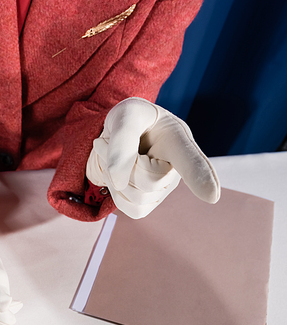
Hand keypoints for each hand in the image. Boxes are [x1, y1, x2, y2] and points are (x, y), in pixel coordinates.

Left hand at [86, 97, 219, 218]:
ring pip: (135, 197)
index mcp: (179, 139)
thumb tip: (120, 182)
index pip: (191, 160)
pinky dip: (115, 191)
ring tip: (115, 155)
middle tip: (112, 142)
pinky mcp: (149, 203)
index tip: (212, 196)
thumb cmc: (131, 120)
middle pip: (146, 181)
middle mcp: (178, 168)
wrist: (121, 134)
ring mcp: (164, 189)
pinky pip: (129, 208)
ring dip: (112, 175)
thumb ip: (122, 142)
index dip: (202, 178)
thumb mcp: (125, 115)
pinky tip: (118, 174)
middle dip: (121, 162)